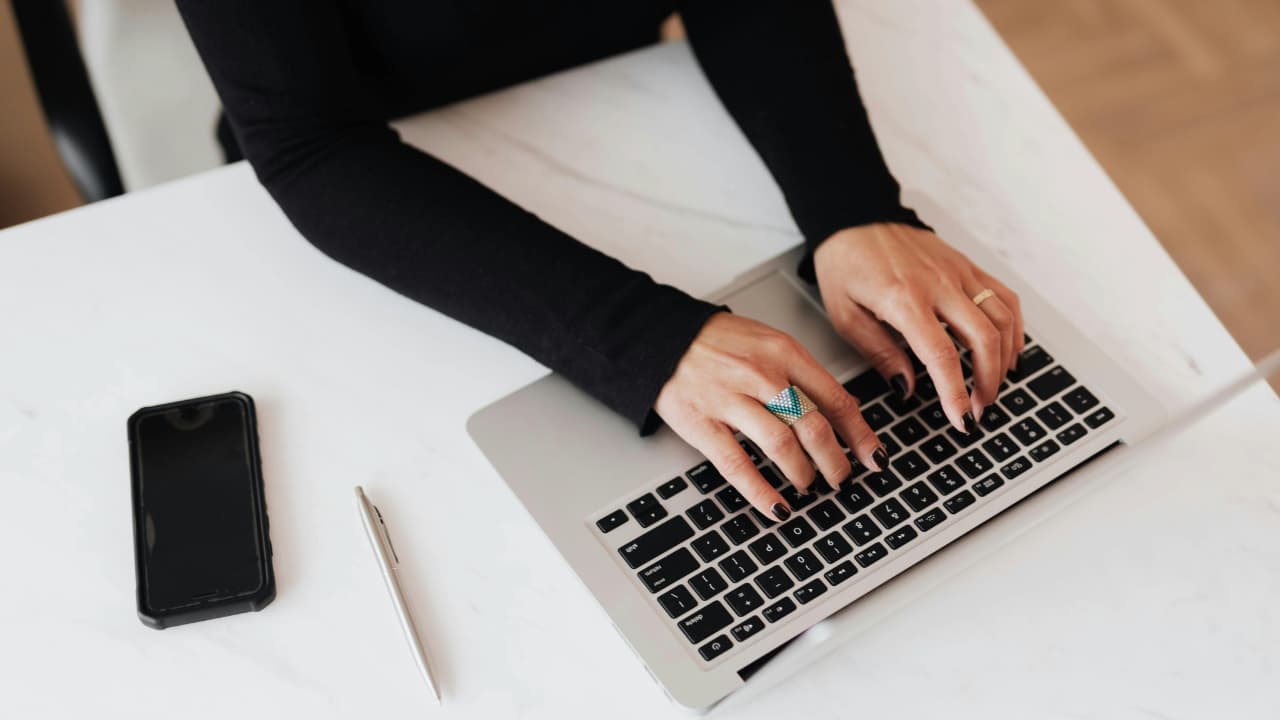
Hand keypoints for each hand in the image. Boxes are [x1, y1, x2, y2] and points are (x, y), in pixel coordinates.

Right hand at [654, 312, 887, 519]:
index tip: (873, 456)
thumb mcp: (768, 343)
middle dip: (835, 461)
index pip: (836, 399)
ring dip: (803, 474)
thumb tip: (839, 412)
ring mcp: (731, 401)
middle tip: (842, 478)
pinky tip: (776, 507)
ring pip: (782, 447)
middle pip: (814, 427)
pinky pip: (739, 465)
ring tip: (808, 485)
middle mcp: (762, 376)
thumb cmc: (717, 342)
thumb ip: (801, 374)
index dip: (860, 434)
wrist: (661, 337)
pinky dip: (762, 492)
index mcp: (784, 353)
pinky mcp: (703, 424)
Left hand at [814, 222, 1022, 431]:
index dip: (956, 393)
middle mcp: (938, 284)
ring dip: (1004, 359)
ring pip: (1001, 319)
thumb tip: (908, 387)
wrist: (854, 217)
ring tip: (992, 387)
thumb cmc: (845, 265)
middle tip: (978, 409)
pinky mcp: (967, 265)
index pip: (943, 355)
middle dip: (987, 382)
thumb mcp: (846, 316)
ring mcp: (958, 272)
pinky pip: (1003, 296)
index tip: (962, 419)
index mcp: (904, 299)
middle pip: (983, 339)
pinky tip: (1008, 350)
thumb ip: (880, 353)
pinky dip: (1013, 327)